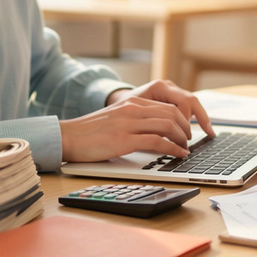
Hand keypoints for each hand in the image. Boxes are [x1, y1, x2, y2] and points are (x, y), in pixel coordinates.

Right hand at [59, 80, 213, 162]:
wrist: (68, 136)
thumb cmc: (90, 132)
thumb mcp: (117, 118)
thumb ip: (136, 120)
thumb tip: (157, 132)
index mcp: (132, 102)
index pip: (167, 106)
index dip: (182, 118)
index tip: (187, 130)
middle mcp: (133, 109)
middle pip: (172, 114)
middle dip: (186, 128)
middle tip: (189, 140)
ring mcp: (129, 123)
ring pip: (168, 125)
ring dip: (182, 138)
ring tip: (185, 149)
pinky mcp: (124, 139)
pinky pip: (157, 141)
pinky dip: (173, 148)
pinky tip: (178, 154)